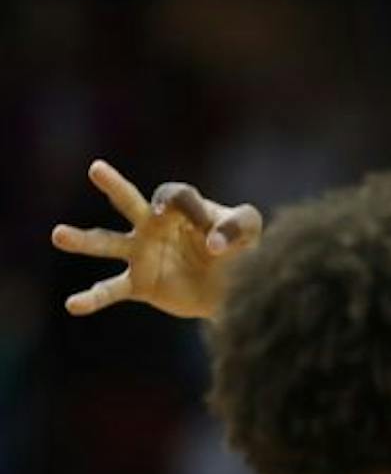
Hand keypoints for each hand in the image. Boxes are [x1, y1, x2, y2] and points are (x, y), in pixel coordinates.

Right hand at [50, 160, 262, 318]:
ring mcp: (141, 253)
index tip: (215, 241)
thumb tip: (214, 245)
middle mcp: (153, 225)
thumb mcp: (248, 231)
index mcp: (180, 207)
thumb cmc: (240, 249)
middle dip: (114, 185)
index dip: (193, 213)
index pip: (178, 198)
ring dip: (83, 239)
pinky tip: (72, 304)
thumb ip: (238, 227)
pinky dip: (92, 297)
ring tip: (58, 234)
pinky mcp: (139, 283)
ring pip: (107, 242)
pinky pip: (111, 289)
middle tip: (96, 169)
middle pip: (130, 201)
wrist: (234, 289)